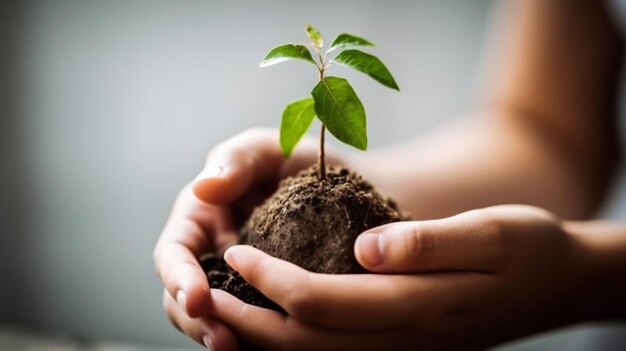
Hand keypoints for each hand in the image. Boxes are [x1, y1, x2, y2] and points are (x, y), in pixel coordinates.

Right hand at [153, 128, 330, 348]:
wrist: (343, 186)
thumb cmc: (297, 162)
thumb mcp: (266, 149)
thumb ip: (235, 161)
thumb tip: (202, 188)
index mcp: (199, 219)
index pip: (173, 255)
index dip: (178, 279)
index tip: (196, 299)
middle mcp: (211, 255)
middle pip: (184, 299)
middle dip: (198, 322)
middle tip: (223, 341)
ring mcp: (236, 281)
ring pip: (217, 318)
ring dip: (224, 336)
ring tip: (242, 349)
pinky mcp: (265, 300)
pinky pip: (253, 324)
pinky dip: (256, 339)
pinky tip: (276, 347)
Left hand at [208, 205, 596, 349]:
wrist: (554, 282)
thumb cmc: (526, 249)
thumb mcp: (494, 233)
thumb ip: (430, 242)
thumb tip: (365, 248)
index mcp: (417, 306)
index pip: (322, 303)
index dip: (272, 281)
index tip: (237, 251)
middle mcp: (402, 339)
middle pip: (307, 342)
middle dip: (249, 320)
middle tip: (204, 290)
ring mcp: (401, 349)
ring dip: (263, 337)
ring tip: (223, 309)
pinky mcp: (401, 345)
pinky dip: (295, 342)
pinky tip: (272, 321)